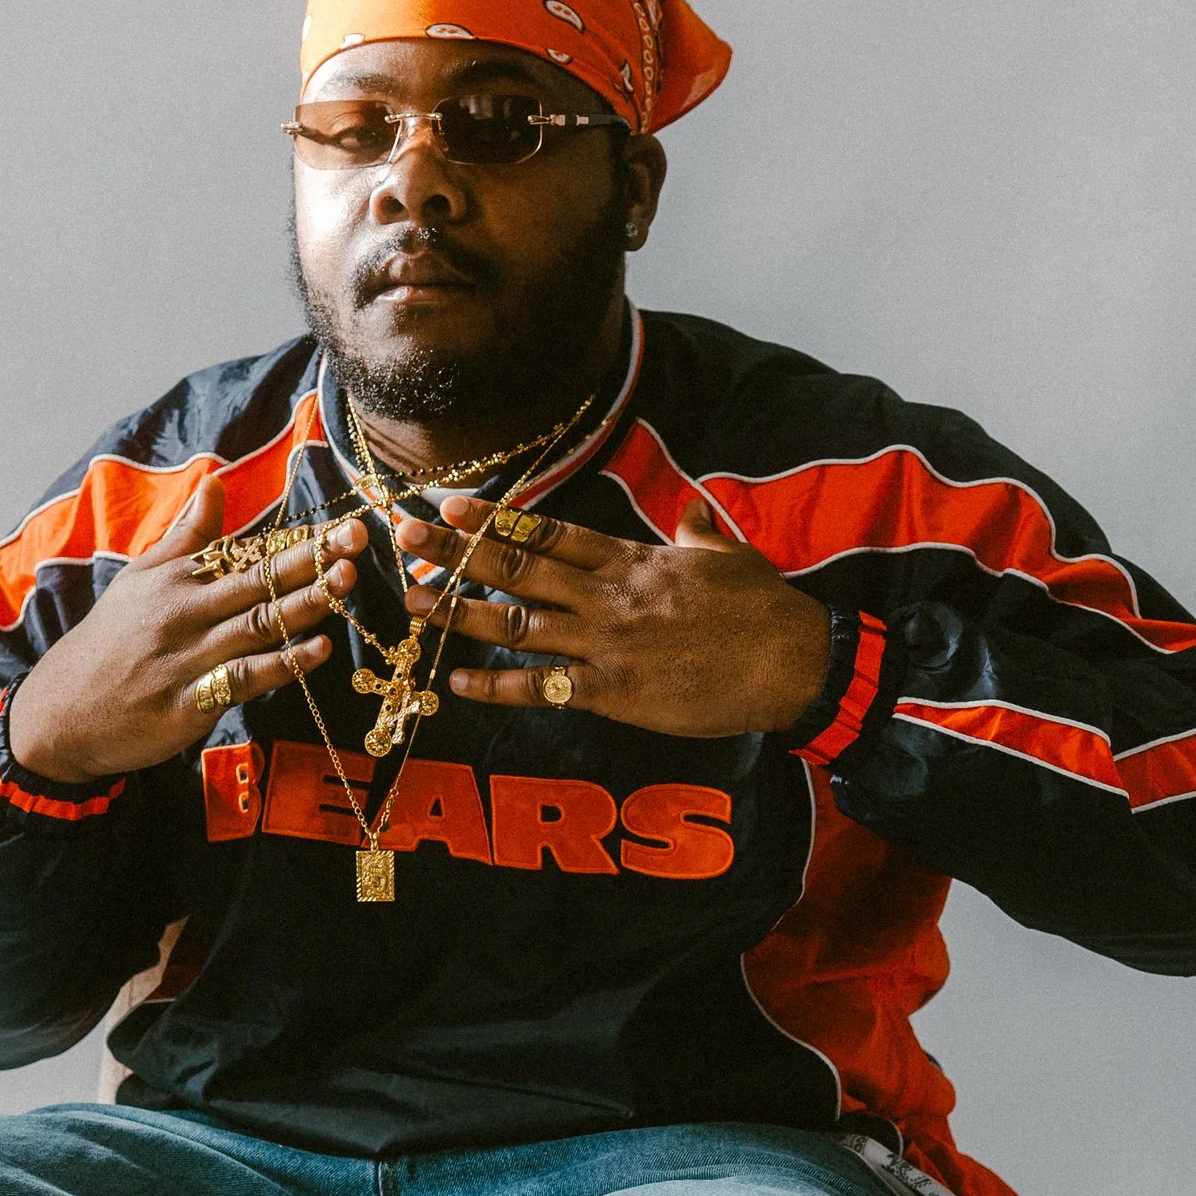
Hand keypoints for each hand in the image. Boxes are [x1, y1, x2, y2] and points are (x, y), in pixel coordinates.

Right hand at [4, 481, 363, 781]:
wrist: (62, 711)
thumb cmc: (110, 641)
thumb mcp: (140, 579)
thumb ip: (187, 534)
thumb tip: (216, 482)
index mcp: (174, 579)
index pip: (244, 553)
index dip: (295, 540)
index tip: (341, 524)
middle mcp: (181, 613)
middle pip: (256, 581)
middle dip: (310, 559)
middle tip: (357, 537)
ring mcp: (186, 659)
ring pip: (256, 625)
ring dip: (304, 604)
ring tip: (346, 582)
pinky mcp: (188, 703)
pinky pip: (242, 679)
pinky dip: (281, 664)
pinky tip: (317, 650)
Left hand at [396, 492, 832, 740]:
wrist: (791, 662)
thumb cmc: (764, 608)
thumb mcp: (728, 556)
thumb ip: (698, 532)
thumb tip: (690, 510)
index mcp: (630, 561)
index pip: (549, 534)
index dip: (496, 519)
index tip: (451, 503)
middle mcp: (607, 597)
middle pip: (516, 569)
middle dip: (457, 551)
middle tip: (405, 536)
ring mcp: (606, 644)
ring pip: (517, 625)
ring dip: (460, 613)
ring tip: (414, 602)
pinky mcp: (614, 692)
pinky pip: (543, 688)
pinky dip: (498, 686)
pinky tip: (457, 681)